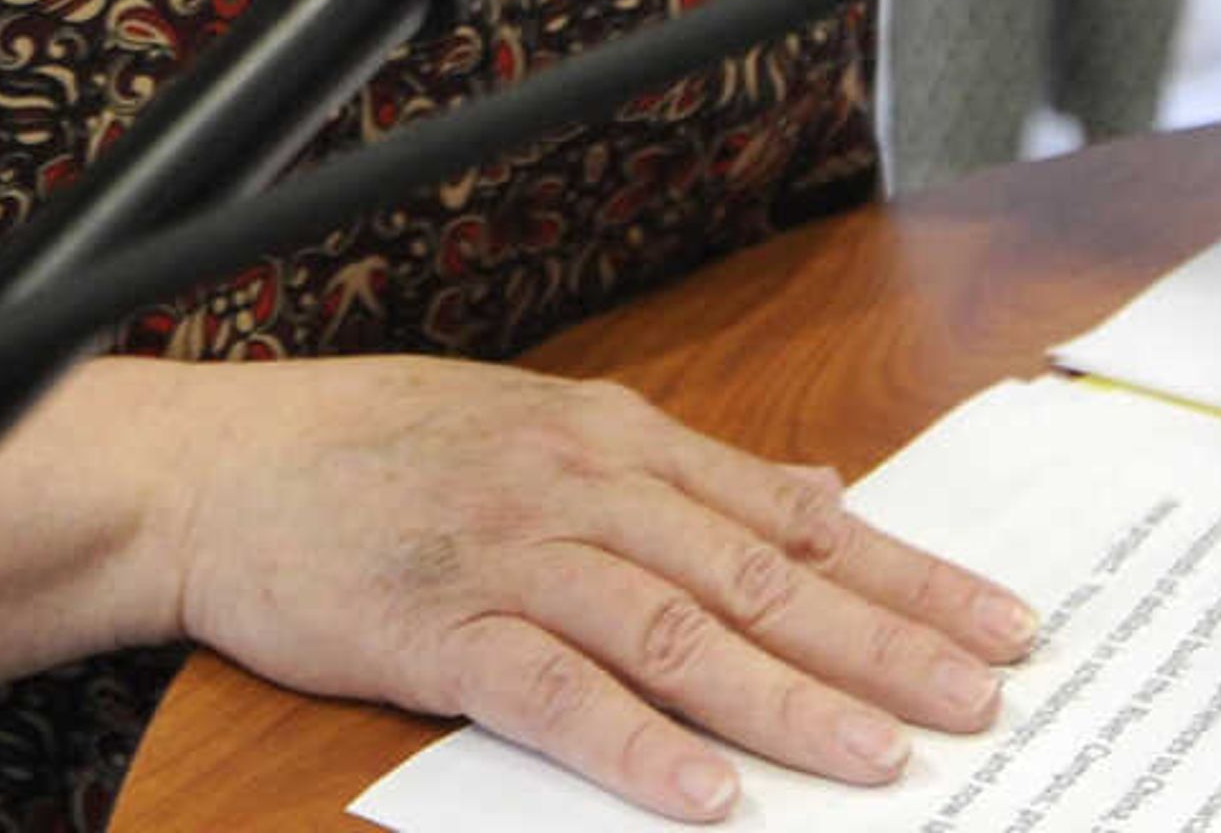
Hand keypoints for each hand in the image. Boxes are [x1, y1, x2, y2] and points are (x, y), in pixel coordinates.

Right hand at [165, 353, 1038, 820]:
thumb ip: (678, 472)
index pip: (791, 515)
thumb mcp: (545, 425)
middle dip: (882, 642)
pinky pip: (552, 693)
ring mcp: (509, 555)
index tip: (1000, 624)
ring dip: (785, 701)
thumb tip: (814, 489)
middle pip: (757, 574)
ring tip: (879, 761)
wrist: (221, 464)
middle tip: (981, 699)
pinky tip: (705, 794)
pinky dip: (634, 745)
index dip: (903, 573)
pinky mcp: (436, 630)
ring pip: (675, 632)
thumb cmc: (381, 448)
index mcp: (617, 438)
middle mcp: (580, 486)